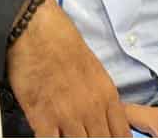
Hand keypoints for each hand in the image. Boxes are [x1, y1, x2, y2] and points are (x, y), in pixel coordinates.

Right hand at [7, 0, 129, 136]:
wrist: (36, 31)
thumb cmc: (62, 43)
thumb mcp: (95, 70)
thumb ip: (101, 98)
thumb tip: (100, 117)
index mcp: (107, 96)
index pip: (122, 134)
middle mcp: (91, 109)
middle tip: (86, 135)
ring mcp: (68, 116)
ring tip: (68, 135)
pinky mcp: (43, 118)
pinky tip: (51, 135)